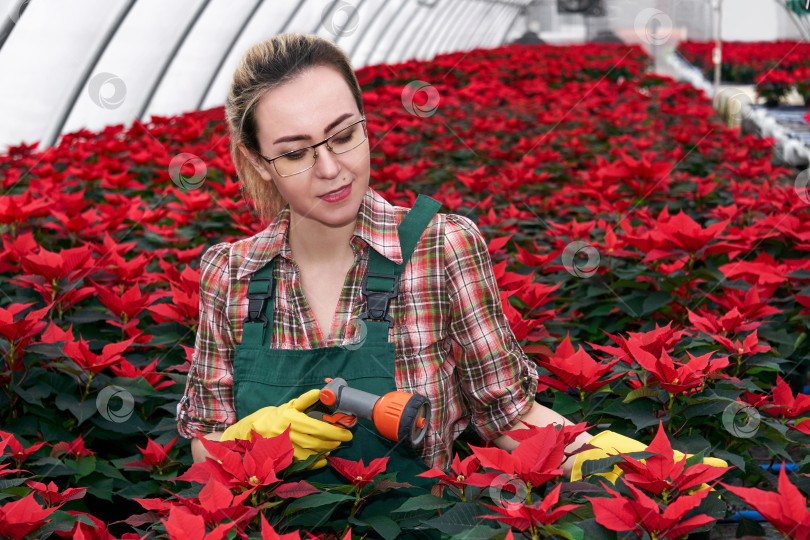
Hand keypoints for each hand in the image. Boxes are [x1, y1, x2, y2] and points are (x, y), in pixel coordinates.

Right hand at [221, 389, 352, 467]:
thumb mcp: (290, 405)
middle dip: (333, 442)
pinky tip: (323, 459)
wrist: (253, 432)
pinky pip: (303, 464)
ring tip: (333, 446)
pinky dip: (315, 463)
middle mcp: (287, 434)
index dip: (334, 431)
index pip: (317, 428)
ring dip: (325, 451)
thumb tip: (321, 392)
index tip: (346, 432)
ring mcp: (284, 449)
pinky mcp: (283, 460)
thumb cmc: (275, 416)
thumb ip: (305, 400)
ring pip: (311, 453)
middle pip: (316, 442)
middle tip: (343, 439)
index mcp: (290, 419)